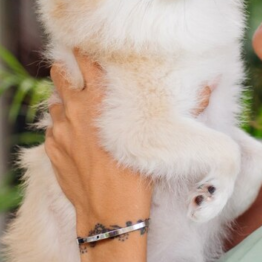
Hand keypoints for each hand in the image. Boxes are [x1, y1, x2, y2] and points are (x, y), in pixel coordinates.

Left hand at [45, 48, 213, 232]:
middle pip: (60, 73)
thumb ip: (187, 110)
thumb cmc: (136, 179)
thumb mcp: (163, 141)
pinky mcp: (50, 150)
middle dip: (67, 68)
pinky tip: (73, 134)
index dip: (86, 50)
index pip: (86, 60)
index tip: (91, 44)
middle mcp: (75, 111)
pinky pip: (52, 128)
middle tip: (76, 67)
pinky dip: (60, 126)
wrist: (107, 217)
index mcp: (100, 102)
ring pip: (54, 100)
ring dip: (63, 98)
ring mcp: (59, 131)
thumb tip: (210, 85)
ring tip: (76, 102)